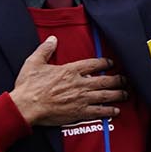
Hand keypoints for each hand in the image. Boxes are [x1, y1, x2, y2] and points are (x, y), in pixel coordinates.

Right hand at [8, 38, 127, 126]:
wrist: (26, 106)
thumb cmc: (28, 86)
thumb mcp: (34, 63)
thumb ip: (45, 50)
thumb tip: (53, 39)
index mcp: (70, 70)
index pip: (94, 64)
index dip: (105, 63)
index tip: (111, 63)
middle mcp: (79, 83)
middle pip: (105, 80)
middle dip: (118, 80)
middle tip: (124, 80)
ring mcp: (81, 98)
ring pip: (105, 95)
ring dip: (118, 94)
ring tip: (125, 94)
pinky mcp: (79, 112)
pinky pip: (99, 111)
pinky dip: (109, 110)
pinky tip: (116, 110)